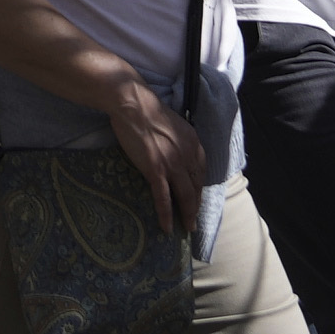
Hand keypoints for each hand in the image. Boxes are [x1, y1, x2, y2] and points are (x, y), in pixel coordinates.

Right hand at [102, 73, 204, 236]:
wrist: (133, 105)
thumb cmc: (149, 112)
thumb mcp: (175, 126)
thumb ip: (180, 142)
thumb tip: (177, 154)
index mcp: (194, 143)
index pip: (201, 173)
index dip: (198, 189)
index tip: (196, 200)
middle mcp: (188, 156)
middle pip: (196, 187)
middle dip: (195, 206)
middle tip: (193, 221)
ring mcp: (173, 164)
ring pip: (184, 196)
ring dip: (187, 215)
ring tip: (186, 228)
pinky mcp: (156, 170)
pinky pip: (164, 197)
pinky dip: (167, 214)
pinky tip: (167, 227)